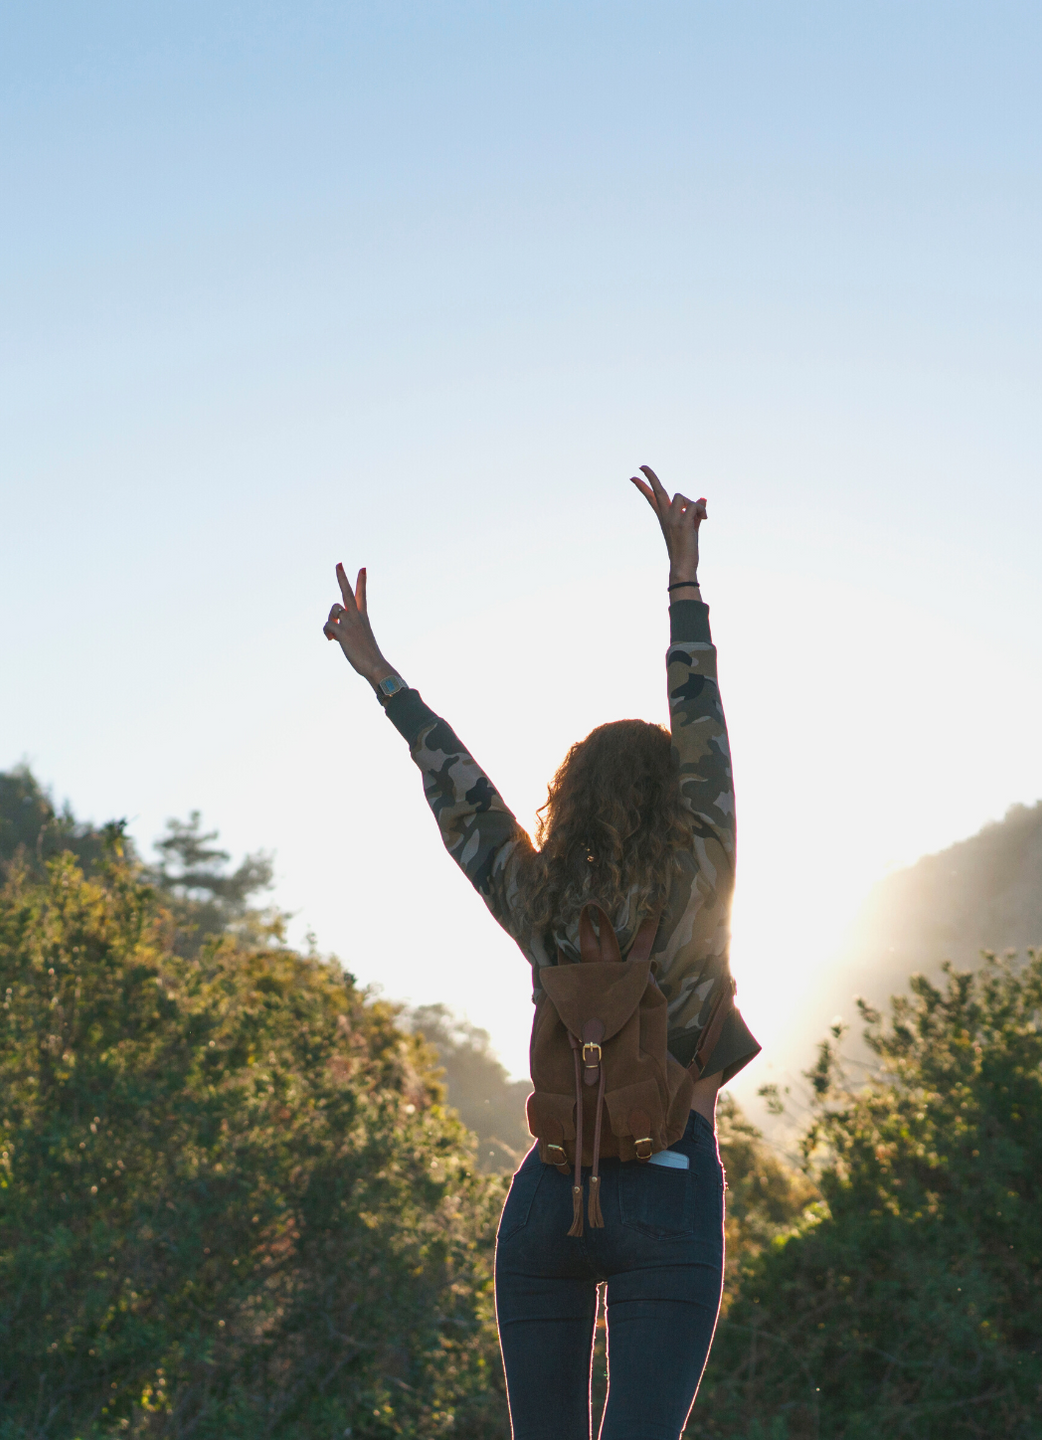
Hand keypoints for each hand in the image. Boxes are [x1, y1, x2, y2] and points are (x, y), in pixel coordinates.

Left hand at [323, 564, 394, 684]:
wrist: (374, 665)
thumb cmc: (368, 655)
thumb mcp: (359, 639)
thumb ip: (346, 630)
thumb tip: (333, 630)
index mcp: (363, 617)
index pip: (362, 595)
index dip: (361, 581)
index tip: (362, 568)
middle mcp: (357, 617)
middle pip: (347, 592)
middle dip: (342, 577)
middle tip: (339, 564)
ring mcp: (350, 623)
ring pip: (334, 610)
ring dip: (331, 619)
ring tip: (334, 634)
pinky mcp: (343, 632)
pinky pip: (328, 625)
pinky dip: (327, 632)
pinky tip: (332, 640)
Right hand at [629, 465, 706, 582]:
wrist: (683, 564)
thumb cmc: (687, 548)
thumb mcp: (691, 526)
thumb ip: (695, 512)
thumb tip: (703, 498)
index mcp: (664, 517)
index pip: (652, 498)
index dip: (643, 487)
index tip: (633, 477)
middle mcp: (665, 516)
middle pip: (657, 491)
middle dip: (650, 477)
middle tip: (642, 466)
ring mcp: (672, 518)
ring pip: (682, 497)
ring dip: (693, 505)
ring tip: (699, 518)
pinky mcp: (681, 522)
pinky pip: (695, 505)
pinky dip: (702, 511)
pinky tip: (704, 520)